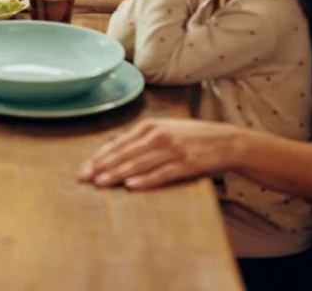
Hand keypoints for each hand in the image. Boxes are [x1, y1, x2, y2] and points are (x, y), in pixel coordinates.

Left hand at [77, 118, 241, 189]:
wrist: (226, 141)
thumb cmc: (191, 137)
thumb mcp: (165, 129)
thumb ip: (140, 138)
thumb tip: (112, 148)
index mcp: (151, 126)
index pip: (118, 143)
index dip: (99, 156)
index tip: (84, 168)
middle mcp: (159, 136)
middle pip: (125, 153)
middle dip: (102, 166)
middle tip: (84, 178)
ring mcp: (173, 150)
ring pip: (139, 163)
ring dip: (118, 174)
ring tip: (101, 183)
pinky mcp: (187, 164)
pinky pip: (162, 174)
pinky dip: (146, 180)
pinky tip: (132, 185)